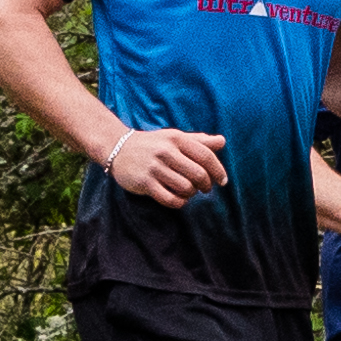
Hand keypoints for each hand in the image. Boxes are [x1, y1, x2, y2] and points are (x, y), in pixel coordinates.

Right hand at [102, 121, 229, 210]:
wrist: (118, 148)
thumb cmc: (153, 144)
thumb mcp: (174, 137)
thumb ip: (198, 141)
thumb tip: (222, 141)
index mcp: (177, 138)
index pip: (206, 156)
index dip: (218, 170)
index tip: (223, 181)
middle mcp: (166, 152)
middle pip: (198, 174)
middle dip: (206, 185)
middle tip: (204, 189)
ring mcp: (154, 168)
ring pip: (185, 188)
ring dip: (191, 194)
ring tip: (188, 192)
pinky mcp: (145, 183)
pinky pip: (170, 199)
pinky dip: (179, 202)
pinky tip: (179, 199)